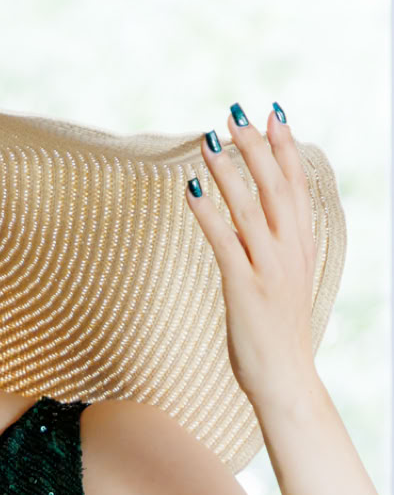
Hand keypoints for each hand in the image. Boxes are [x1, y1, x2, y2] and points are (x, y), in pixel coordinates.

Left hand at [186, 104, 318, 405]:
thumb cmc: (279, 338)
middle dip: (255, 147)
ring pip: (249, 208)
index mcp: (302, 248)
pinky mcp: (244, 289)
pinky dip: (208, 213)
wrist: (286, 380)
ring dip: (228, 171)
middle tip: (235, 113)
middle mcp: (289, 253)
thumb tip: (259, 231)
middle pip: (275, 187)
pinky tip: (191, 191)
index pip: (298, 187)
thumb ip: (275, 254)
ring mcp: (268, 270)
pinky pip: (224, 243)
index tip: (274, 115)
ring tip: (208, 140)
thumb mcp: (284, 286)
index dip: (286, 149)